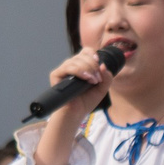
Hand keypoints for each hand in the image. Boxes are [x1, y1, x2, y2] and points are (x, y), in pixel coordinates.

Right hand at [32, 50, 115, 164]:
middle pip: (83, 55)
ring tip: (93, 82)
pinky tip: (87, 79)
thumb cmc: (86, 101)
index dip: (92, 53)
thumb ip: (107, 77)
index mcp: (81, 66)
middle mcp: (71, 65)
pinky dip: (80, 71)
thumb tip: (103, 65)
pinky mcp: (56, 74)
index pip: (86, 51)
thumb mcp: (101, 89)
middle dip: (94, 66)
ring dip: (89, 70)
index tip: (98, 62)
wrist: (76, 113)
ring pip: (77, 60)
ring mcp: (63, 69)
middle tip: (98, 80)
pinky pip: (68, 67)